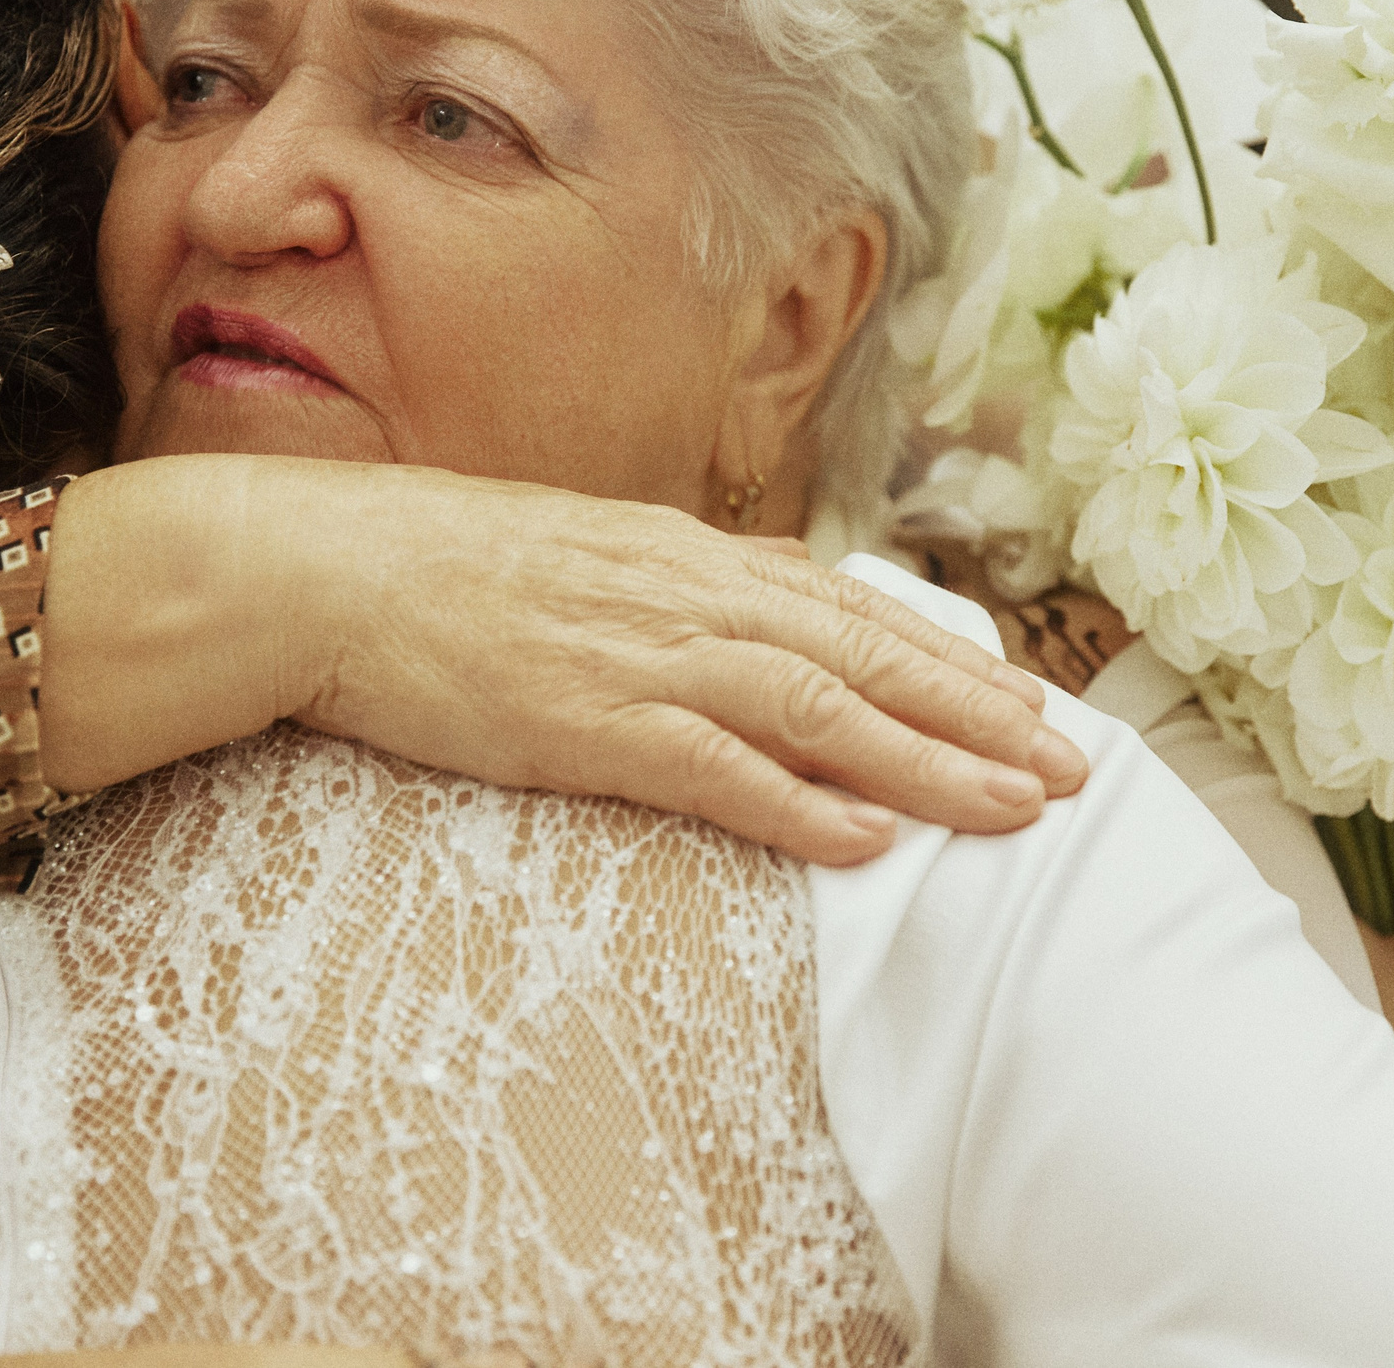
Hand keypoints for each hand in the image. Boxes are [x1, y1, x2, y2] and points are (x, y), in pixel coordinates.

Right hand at [42, 456, 1086, 865]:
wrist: (320, 568)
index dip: (948, 659)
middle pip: (862, 657)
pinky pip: (710, 767)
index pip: (847, 609)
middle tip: (1073, 770)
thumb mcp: (581, 554)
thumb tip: (775, 596)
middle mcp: (680, 594)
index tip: (1029, 703)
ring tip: (1013, 808)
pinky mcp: (580, 719)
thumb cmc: (436, 567)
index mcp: (682, 553)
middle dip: (977, 717)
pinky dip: (795, 802)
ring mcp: (635, 654)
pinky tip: (867, 839)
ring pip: (816, 709)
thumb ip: (682, 582)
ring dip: (925, 761)